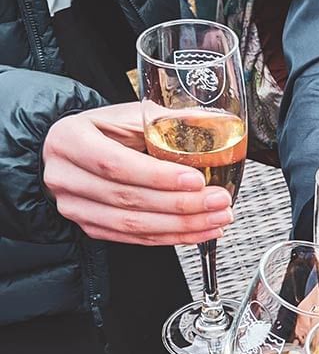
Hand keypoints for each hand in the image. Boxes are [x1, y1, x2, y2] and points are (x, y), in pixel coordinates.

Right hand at [42, 103, 232, 244]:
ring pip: (134, 225)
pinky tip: (200, 231)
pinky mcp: (91, 228)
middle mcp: (66, 176)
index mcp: (70, 140)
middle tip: (219, 200)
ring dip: (183, 225)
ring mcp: (76, 207)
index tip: (196, 179)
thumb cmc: (105, 130)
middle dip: (181, 204)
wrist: (78, 151)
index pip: (115, 164)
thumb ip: (165, 121)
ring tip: (217, 218)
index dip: (158, 176)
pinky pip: (136, 238)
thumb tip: (210, 123)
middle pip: (128, 199)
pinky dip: (173, 237)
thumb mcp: (128, 115)